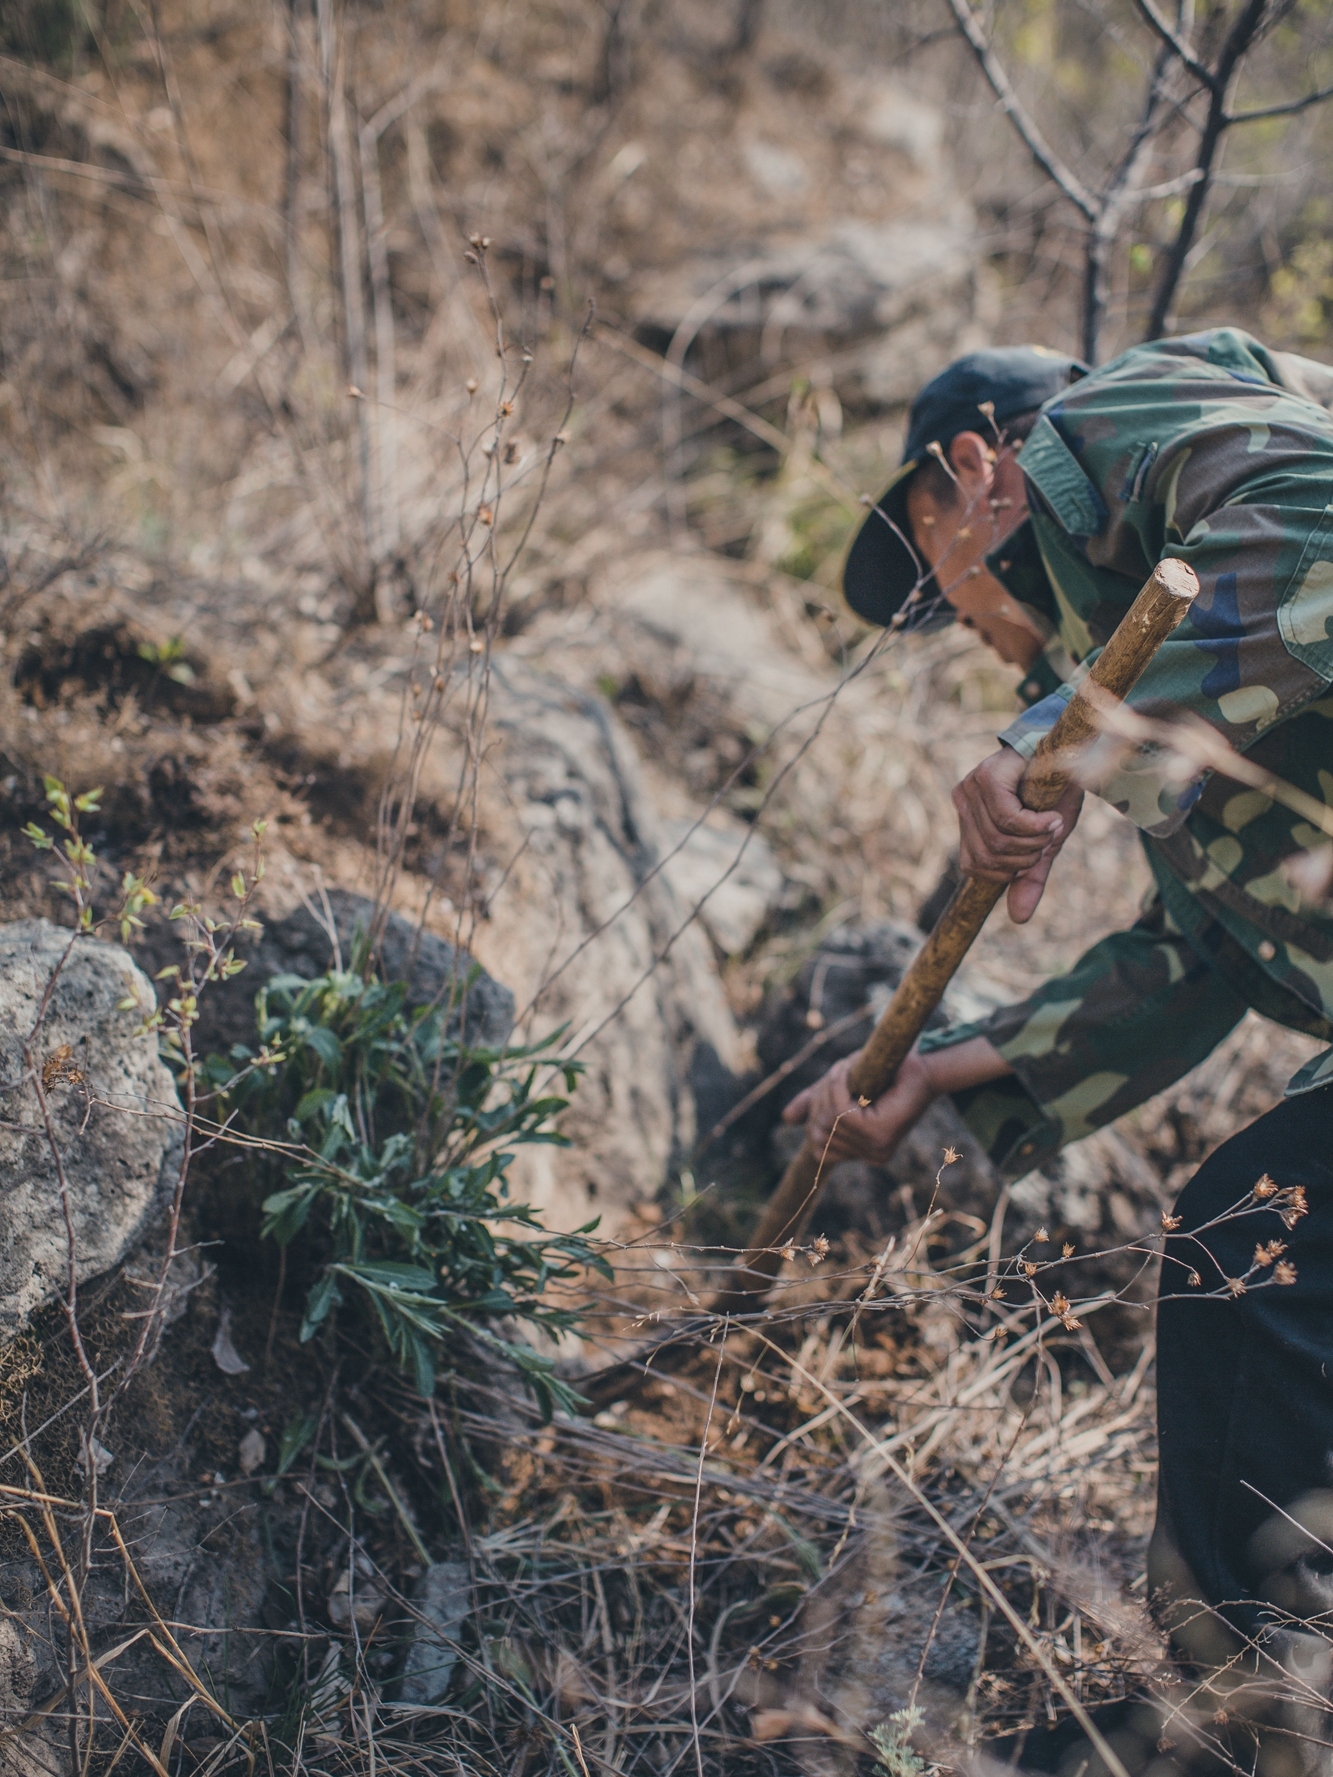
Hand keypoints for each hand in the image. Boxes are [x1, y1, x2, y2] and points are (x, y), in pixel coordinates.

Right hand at [781, 1049, 936, 1166]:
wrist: (922, 1063)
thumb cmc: (885, 1073)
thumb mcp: (843, 1089)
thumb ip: (817, 1104)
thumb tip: (786, 1118)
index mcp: (865, 1152)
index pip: (818, 1146)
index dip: (814, 1114)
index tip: (827, 1087)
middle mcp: (872, 1156)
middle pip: (818, 1133)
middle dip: (820, 1099)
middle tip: (837, 1074)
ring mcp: (877, 1148)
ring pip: (828, 1118)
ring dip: (830, 1087)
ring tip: (844, 1069)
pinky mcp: (880, 1133)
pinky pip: (840, 1109)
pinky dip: (837, 1084)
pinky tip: (845, 1069)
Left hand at [953, 746, 1082, 923]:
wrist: (1076, 752)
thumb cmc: (1056, 795)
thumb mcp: (1043, 843)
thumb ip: (1029, 876)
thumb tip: (1018, 919)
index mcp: (969, 818)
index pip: (974, 867)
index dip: (1009, 871)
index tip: (1036, 855)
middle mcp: (963, 801)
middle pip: (987, 856)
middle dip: (1026, 857)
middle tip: (1048, 838)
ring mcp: (971, 787)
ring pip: (997, 840)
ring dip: (1034, 841)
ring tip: (1052, 825)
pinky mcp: (988, 777)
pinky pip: (1007, 820)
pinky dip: (1035, 826)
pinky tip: (1052, 818)